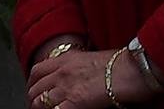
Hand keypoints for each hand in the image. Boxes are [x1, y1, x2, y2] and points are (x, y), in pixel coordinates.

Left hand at [27, 47, 154, 107]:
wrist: (131, 68)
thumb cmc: (118, 64)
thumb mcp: (89, 59)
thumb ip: (75, 67)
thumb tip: (74, 78)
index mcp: (64, 59)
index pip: (37, 71)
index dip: (32, 83)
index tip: (33, 91)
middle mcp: (61, 72)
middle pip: (36, 88)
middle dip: (33, 99)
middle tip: (35, 107)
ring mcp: (67, 86)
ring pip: (41, 101)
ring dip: (39, 108)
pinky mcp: (76, 101)